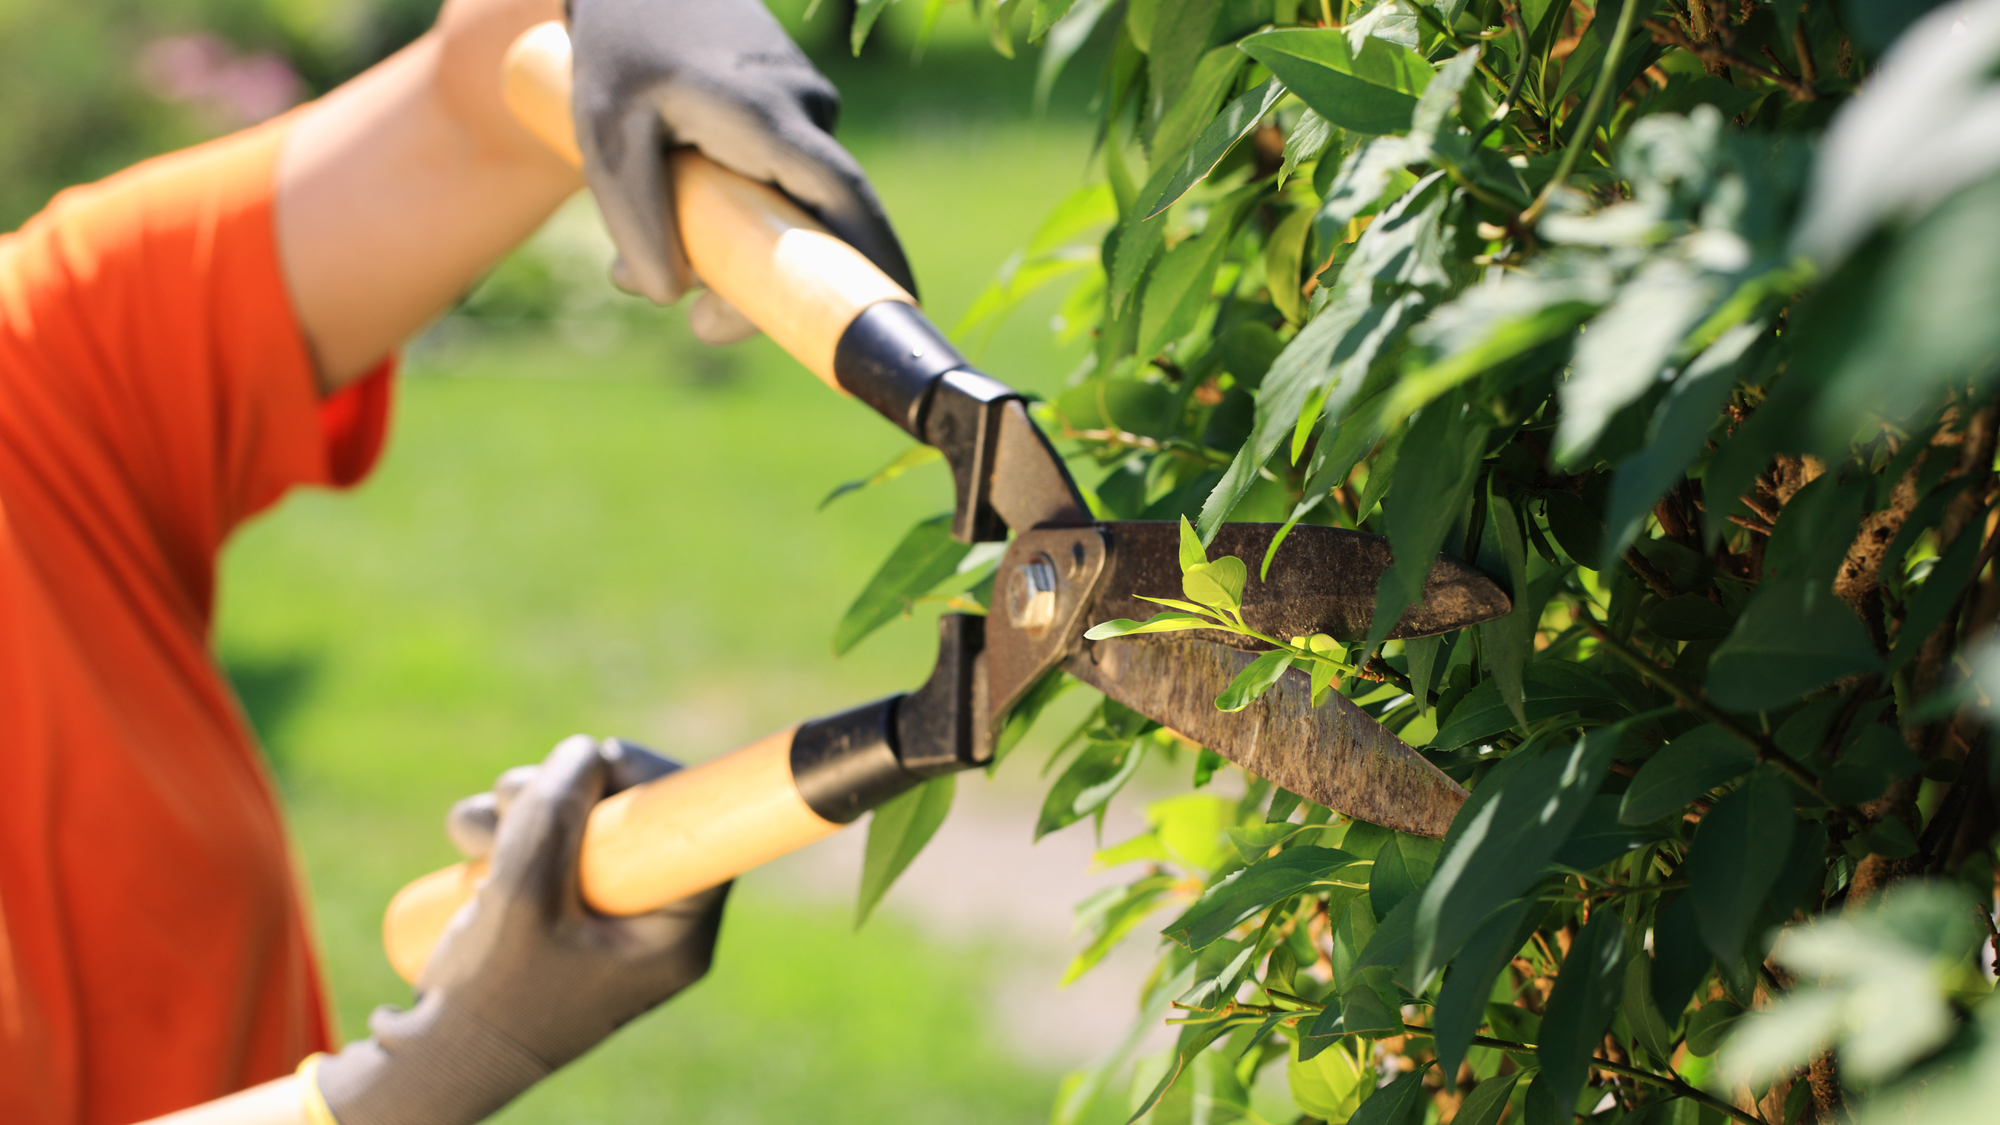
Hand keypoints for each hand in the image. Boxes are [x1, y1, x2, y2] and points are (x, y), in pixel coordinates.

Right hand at [313, 736, 726, 1124]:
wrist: (433, 1061)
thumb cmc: (489, 997)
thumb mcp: (522, 898)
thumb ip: (555, 816)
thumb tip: (587, 751)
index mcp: (672, 934)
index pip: (698, 832)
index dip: (653, 781)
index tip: (605, 760)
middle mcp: (648, 921)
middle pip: (634, 817)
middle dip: (566, 792)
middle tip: (509, 797)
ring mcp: (603, 915)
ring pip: (582, 823)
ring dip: (523, 806)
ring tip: (469, 833)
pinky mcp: (560, 910)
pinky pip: (549, 847)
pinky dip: (508, 831)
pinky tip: (467, 845)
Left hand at [567, 0, 916, 342]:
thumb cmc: (619, 48)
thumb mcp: (606, 136)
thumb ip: (635, 220)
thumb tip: (666, 295)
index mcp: (768, 115)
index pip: (843, 197)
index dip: (876, 258)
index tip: (902, 311)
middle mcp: (803, 109)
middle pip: (817, 223)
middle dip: (772, 285)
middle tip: (702, 326)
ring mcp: (803, 105)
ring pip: (789, 204)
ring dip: (735, 247)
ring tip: (646, 263)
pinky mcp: (789, 109)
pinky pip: (779, 179)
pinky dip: (735, 212)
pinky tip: (672, 208)